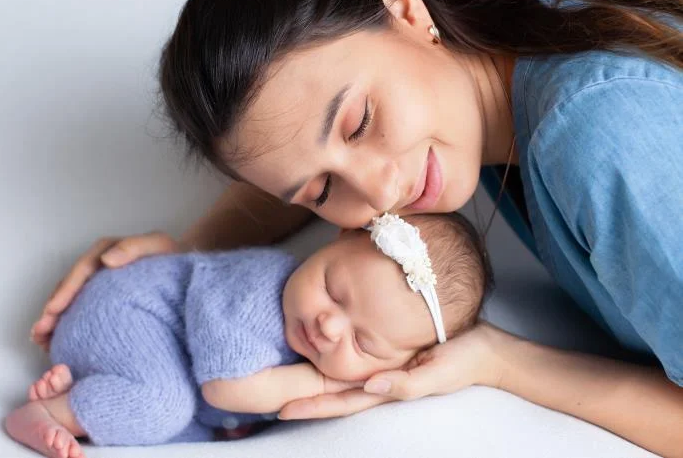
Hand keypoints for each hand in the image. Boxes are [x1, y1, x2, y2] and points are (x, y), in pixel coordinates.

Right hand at [31, 231, 179, 350]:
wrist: (182, 268)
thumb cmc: (170, 256)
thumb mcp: (158, 244)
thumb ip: (134, 247)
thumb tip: (107, 260)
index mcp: (106, 251)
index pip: (80, 271)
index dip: (65, 290)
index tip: (53, 310)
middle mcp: (97, 266)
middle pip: (68, 287)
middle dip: (52, 309)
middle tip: (39, 332)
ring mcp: (98, 282)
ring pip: (70, 300)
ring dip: (54, 319)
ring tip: (40, 339)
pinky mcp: (103, 298)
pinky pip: (80, 309)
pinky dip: (67, 322)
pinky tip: (57, 340)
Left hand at [279, 322, 512, 419]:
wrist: (483, 347)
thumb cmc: (462, 361)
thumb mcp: (436, 374)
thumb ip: (405, 383)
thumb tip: (370, 385)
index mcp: (387, 390)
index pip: (342, 402)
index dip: (314, 406)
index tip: (284, 408)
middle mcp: (380, 382)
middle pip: (335, 392)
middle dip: (305, 397)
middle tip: (272, 397)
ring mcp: (384, 369)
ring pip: (342, 377)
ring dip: (315, 381)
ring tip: (287, 380)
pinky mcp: (389, 354)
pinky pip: (356, 359)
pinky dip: (335, 362)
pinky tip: (321, 356)